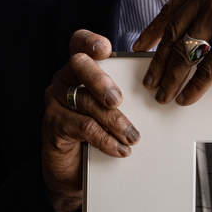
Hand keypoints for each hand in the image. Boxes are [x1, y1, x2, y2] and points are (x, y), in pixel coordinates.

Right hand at [41, 30, 139, 211]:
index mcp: (79, 69)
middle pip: (79, 65)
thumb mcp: (111, 109)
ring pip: (86, 101)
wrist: (74, 171)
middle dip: (101, 80)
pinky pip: (82, 127)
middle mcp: (64, 79)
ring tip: (133, 136)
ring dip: (114, 120)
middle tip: (118, 100)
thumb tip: (158, 88)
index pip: (79, 43)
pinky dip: (105, 139)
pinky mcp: (53, 124)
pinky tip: (119, 149)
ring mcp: (55, 101)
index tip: (105, 48)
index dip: (90, 41)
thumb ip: (124, 94)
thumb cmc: (97, 132)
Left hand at [133, 0, 211, 104]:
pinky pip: (207, 68)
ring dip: (172, 78)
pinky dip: (195, 86)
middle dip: (158, 62)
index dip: (153, 31)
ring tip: (164, 93)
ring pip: (185, 53)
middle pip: (174, 34)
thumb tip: (194, 28)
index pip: (171, 9)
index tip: (141, 47)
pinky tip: (187, 96)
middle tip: (149, 80)